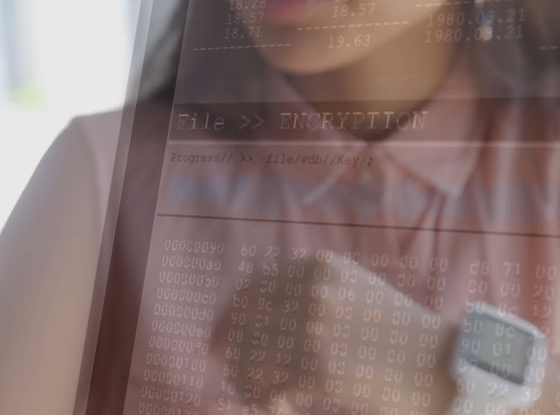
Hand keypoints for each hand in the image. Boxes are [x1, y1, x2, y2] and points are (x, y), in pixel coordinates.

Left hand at [217, 255, 457, 413]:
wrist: (449, 367)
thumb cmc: (401, 337)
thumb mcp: (354, 293)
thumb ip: (310, 293)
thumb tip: (251, 314)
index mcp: (317, 268)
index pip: (251, 292)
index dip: (230, 320)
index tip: (220, 342)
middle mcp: (310, 290)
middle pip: (245, 326)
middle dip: (237, 356)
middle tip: (242, 380)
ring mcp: (312, 328)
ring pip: (249, 358)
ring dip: (247, 382)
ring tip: (260, 398)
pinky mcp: (316, 369)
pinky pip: (266, 387)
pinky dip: (264, 401)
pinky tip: (278, 409)